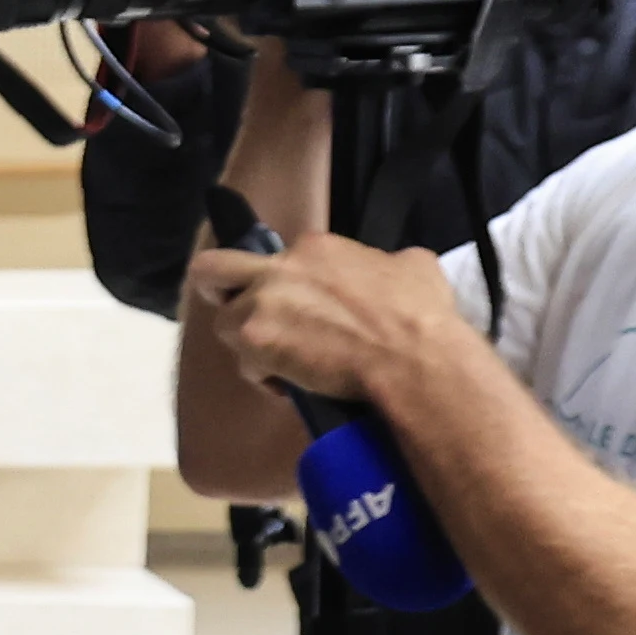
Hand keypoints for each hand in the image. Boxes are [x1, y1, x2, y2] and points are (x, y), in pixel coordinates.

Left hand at [197, 230, 466, 407]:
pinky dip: (263, 378)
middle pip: (214, 269)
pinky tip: (290, 387)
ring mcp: (262, 303)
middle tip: (241, 313)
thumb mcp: (412, 266)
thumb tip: (388, 270)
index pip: (279, 258)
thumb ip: (382, 262)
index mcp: (315, 247)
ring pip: (226, 323)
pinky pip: (244, 363)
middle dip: (218, 289)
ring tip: (282, 364)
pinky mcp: (256, 341)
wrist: (413, 360)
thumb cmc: (421, 316)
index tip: (300, 305)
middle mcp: (279, 268)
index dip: (284, 284)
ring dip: (250, 345)